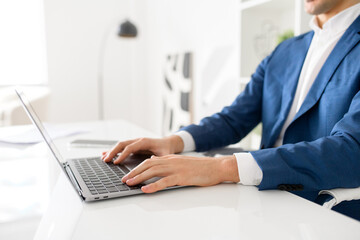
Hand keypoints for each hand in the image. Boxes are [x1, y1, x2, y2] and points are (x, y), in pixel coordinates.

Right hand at [102, 135, 183, 163]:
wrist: (168, 143)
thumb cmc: (166, 149)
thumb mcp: (165, 154)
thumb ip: (160, 157)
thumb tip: (154, 161)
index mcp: (145, 142)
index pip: (130, 147)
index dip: (122, 154)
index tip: (116, 162)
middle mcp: (138, 140)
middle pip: (122, 144)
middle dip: (113, 151)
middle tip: (106, 160)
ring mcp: (135, 142)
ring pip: (121, 145)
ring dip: (112, 151)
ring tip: (103, 158)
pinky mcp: (134, 146)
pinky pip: (122, 147)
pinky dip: (114, 151)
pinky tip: (106, 154)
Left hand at [121, 154, 239, 192]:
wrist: (216, 167)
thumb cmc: (201, 167)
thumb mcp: (182, 163)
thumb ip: (169, 163)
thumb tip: (156, 165)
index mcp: (170, 158)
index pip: (149, 161)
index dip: (137, 167)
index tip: (128, 173)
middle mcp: (171, 161)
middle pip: (147, 164)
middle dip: (134, 172)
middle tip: (124, 179)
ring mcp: (176, 168)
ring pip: (153, 171)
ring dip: (139, 177)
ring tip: (129, 183)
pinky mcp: (181, 177)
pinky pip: (164, 181)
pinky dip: (153, 186)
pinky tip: (145, 190)